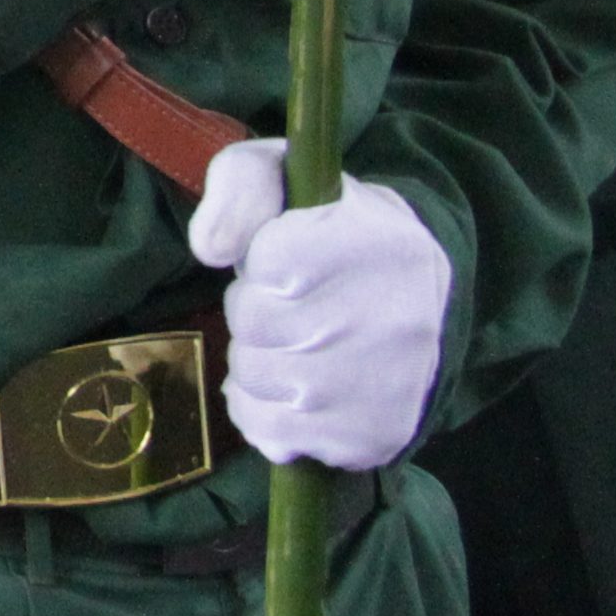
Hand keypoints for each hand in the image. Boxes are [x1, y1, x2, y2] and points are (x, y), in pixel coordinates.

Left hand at [186, 141, 450, 469]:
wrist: (405, 295)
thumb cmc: (326, 229)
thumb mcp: (282, 178)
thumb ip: (240, 189)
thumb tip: (210, 249)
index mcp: (381, 241)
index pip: (269, 259)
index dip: (258, 261)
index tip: (283, 260)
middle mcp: (399, 318)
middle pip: (256, 321)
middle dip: (250, 308)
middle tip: (285, 303)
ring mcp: (393, 385)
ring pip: (258, 378)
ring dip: (251, 359)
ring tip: (288, 341)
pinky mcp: (376, 436)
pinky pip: (270, 431)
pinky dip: (260, 410)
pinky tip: (289, 387)